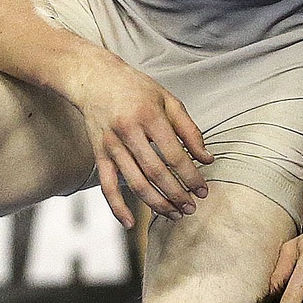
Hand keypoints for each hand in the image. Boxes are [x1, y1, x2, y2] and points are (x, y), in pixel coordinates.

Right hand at [63, 52, 213, 226]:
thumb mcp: (168, 100)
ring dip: (156, 203)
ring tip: (173, 215)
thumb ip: (190, 130)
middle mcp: (128, 131)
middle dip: (176, 194)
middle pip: (155, 172)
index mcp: (149, 116)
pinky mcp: (98, 154)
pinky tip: (131, 223)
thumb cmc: (137, 89)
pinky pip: (107, 186)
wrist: (95, 79)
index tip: (203, 191)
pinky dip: (118, 207)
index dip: (191, 176)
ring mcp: (111, 144)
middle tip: (191, 209)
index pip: (174, 154)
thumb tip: (208, 159)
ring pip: (134, 183)